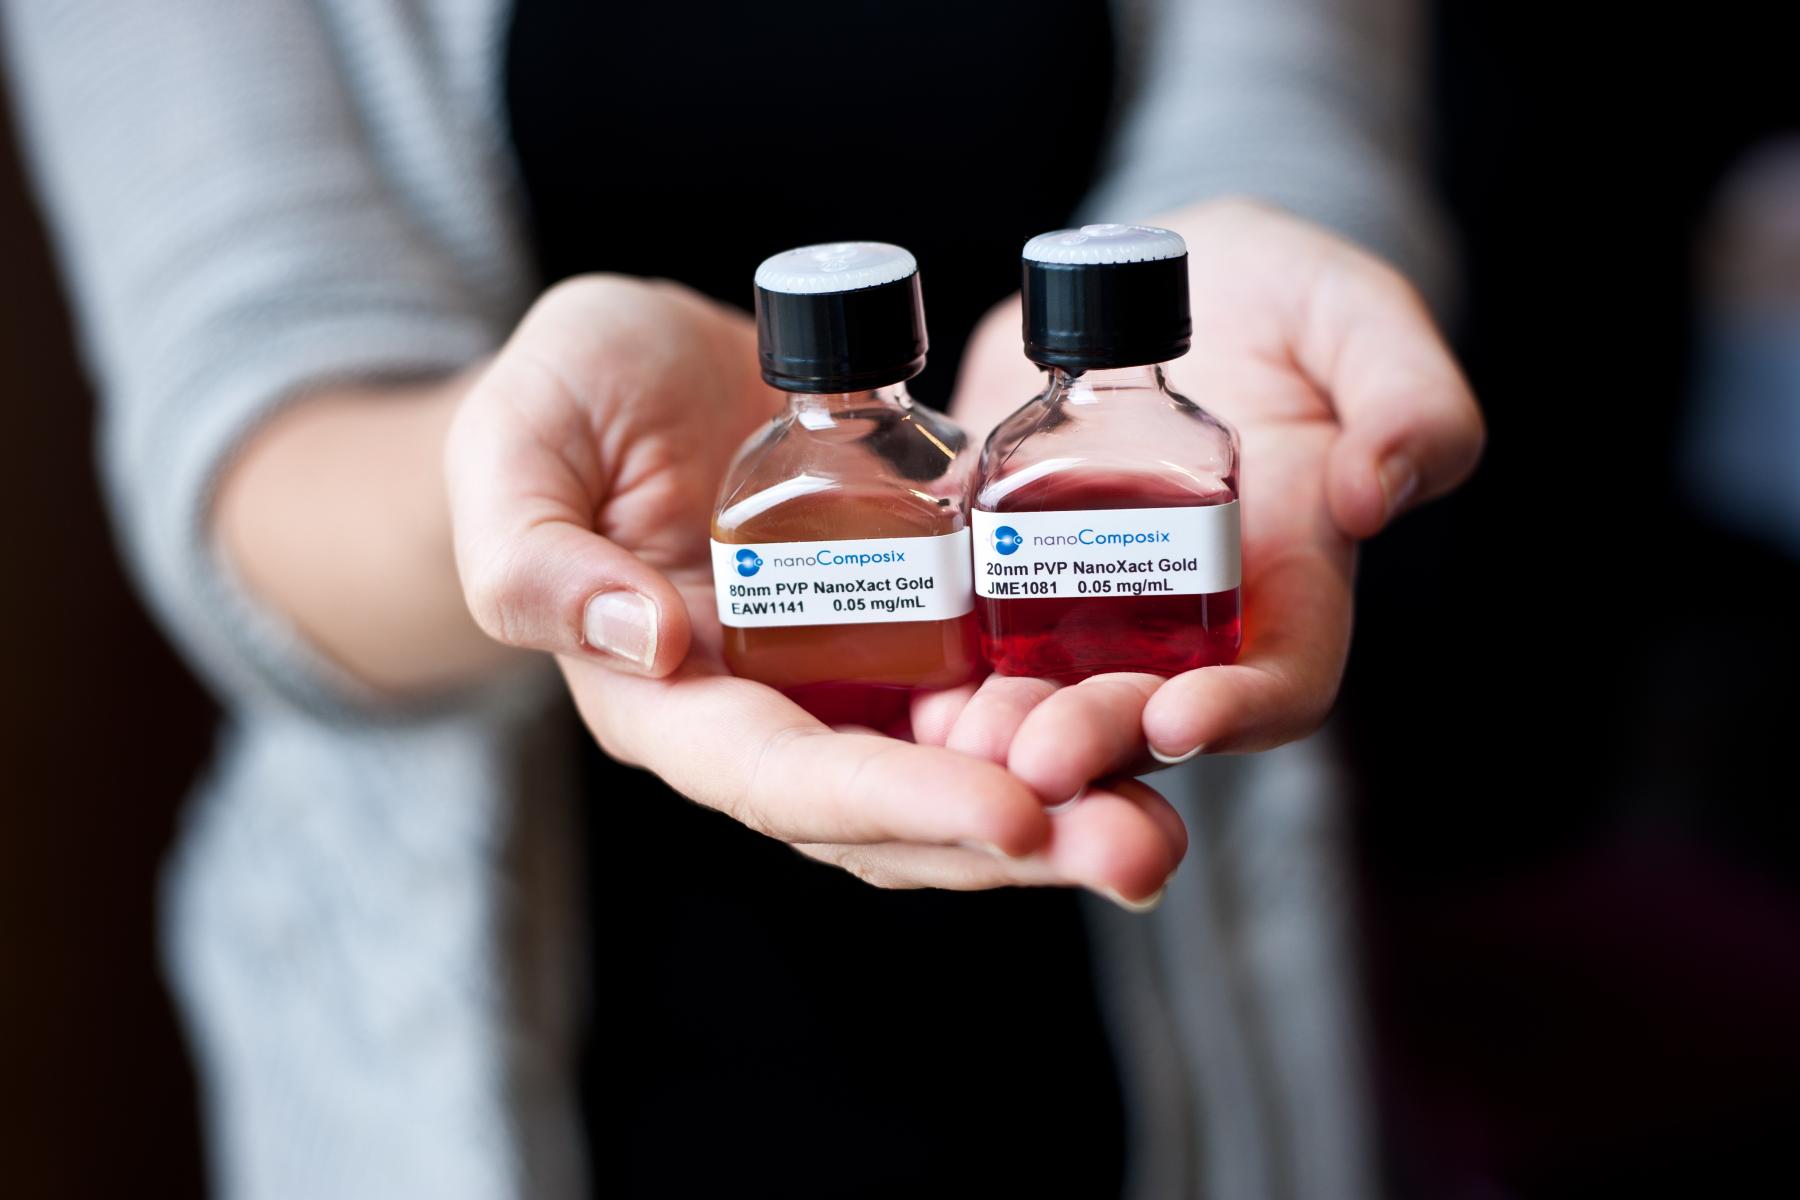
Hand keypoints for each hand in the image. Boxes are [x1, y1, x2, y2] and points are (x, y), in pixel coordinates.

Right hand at [445, 276, 1184, 903]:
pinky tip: (1148, 719)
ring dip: (1062, 804)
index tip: (1012, 813)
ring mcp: (844, 680)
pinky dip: (1062, 719)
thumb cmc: (561, 401)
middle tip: (1139, 850)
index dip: (896, 803)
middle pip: (895, 815)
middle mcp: (768, 716)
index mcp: (669, 703)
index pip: (787, 780)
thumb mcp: (515, 447)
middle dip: (1017, 842)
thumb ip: (534, 555)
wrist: (639, 371)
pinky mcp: (905, 631)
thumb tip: (645, 644)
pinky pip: (990, 695)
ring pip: (958, 774)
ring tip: (1162, 820)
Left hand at [915, 200, 1484, 801]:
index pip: (1283, 680)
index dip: (1239, 711)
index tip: (1181, 717)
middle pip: (1149, 711)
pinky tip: (906, 680)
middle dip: (1096, 739)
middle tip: (1035, 757)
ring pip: (1054, 696)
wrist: (1173, 273)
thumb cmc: (1292, 299)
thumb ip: (1409, 400)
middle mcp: (1191, 620)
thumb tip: (1375, 494)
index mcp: (1294, 584)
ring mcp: (1095, 604)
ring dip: (1007, 731)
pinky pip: (976, 632)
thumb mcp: (1364, 322)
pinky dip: (946, 667)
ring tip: (956, 735)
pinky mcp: (1012, 567)